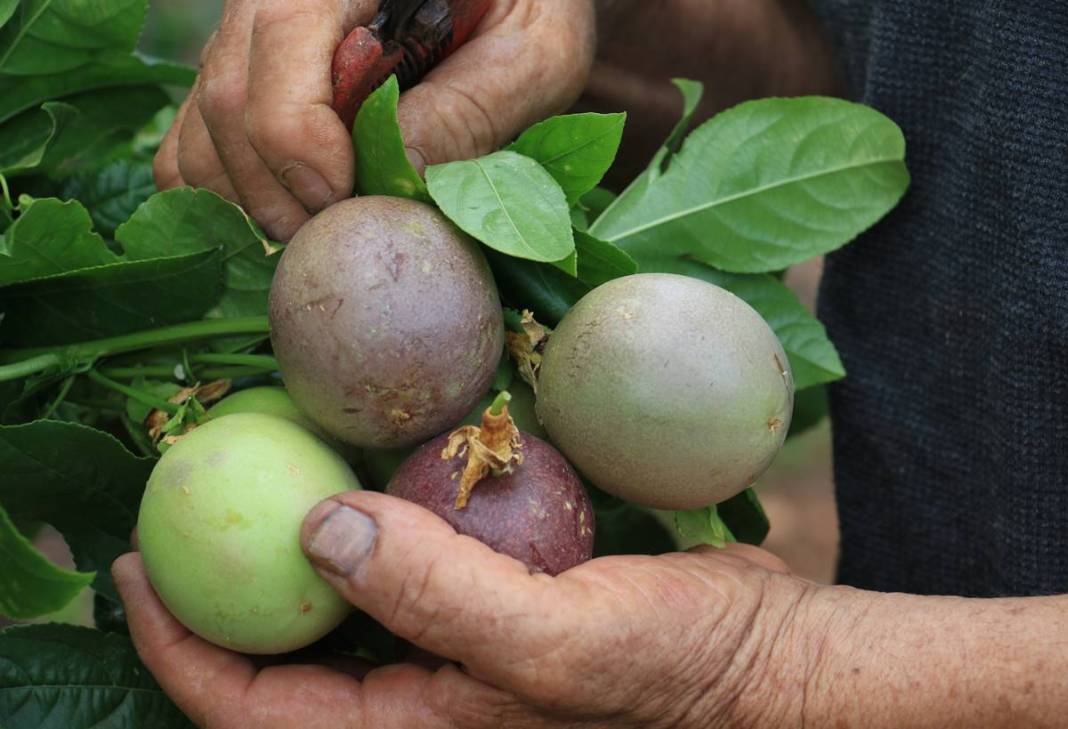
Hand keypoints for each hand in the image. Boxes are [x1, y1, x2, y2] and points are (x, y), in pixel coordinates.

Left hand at [114, 490, 815, 727]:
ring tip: (256, 463)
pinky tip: (370, 453)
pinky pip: (409, 552)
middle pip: (285, 650)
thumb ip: (437, 594)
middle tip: (180, 498)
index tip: (135, 566)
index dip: (180, 649)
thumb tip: (315, 527)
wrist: (763, 656)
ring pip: (343, 594)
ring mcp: (456, 642)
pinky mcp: (493, 594)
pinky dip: (378, 506)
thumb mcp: (556, 645)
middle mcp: (422, 692)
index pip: (258, 710)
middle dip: (221, 584)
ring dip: (294, 536)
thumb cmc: (677, 674)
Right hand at [154, 0, 594, 240]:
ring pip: (202, 128)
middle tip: (337, 240)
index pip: (282, 34)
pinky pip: (192, 144)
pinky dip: (225, 198)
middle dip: (276, 191)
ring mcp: (246, 32)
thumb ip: (471, 109)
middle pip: (229, 94)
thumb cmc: (531, 10)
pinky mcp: (237, 74)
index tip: (345, 201)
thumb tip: (394, 184)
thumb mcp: (536, 53)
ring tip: (321, 234)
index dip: (300, 136)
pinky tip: (287, 220)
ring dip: (251, 204)